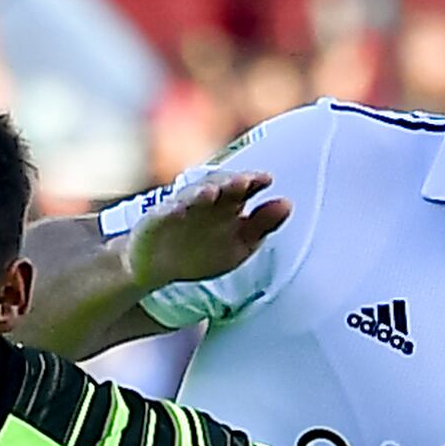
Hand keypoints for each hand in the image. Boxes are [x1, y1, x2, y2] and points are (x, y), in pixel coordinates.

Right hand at [128, 170, 289, 296]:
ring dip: (201, 192)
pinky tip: (176, 209)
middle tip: (242, 182)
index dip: (254, 181)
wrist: (160, 265)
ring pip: (192, 194)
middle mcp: (206, 200)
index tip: (266, 180)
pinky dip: (170, 209)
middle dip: (230, 182)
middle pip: (219, 184)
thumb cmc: (205, 250)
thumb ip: (264, 226)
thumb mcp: (241, 244)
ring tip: (210, 192)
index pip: (244, 186)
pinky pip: (164, 212)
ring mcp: (181, 207)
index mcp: (228, 202)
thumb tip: (287, 204)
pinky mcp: (157, 219)